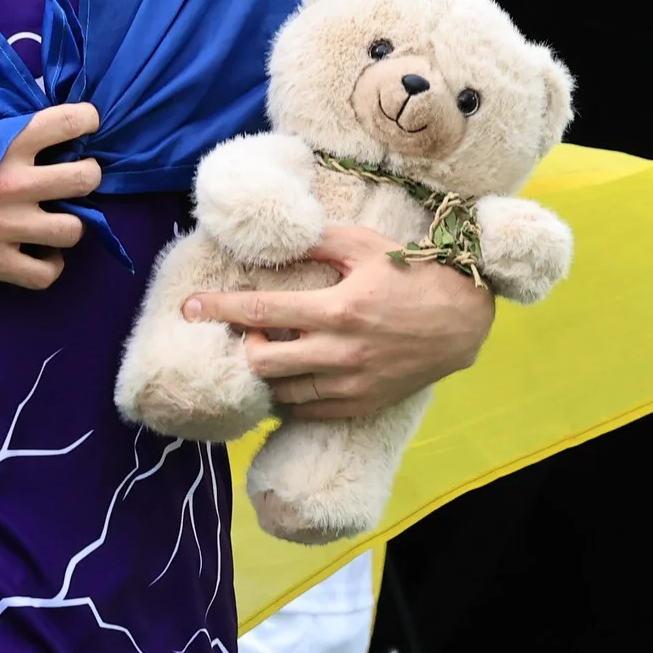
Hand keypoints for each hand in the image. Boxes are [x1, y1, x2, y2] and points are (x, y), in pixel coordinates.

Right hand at [0, 103, 100, 289]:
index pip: (67, 121)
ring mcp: (8, 227)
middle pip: (85, 178)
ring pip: (74, 229)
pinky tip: (36, 252)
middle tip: (72, 177)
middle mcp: (13, 183)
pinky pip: (47, 273)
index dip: (85, 120)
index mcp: (2, 142)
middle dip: (85, 175)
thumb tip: (28, 116)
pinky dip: (48, 264)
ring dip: (68, 223)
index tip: (85, 124)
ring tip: (52, 218)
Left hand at [181, 224, 494, 418]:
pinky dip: (287, 397)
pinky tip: (285, 378)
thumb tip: (272, 240)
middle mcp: (341, 352)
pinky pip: (308, 412)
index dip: (219, 309)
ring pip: (282, 392)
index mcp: (338, 309)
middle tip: (251, 329)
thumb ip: (315, 242)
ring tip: (270, 349)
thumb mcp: (364, 245)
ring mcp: (352, 384)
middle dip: (243, 346)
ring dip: (264, 372)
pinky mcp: (362, 404)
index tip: (189, 307)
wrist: (463, 318)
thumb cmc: (413, 274)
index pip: (261, 312)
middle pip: (263, 362)